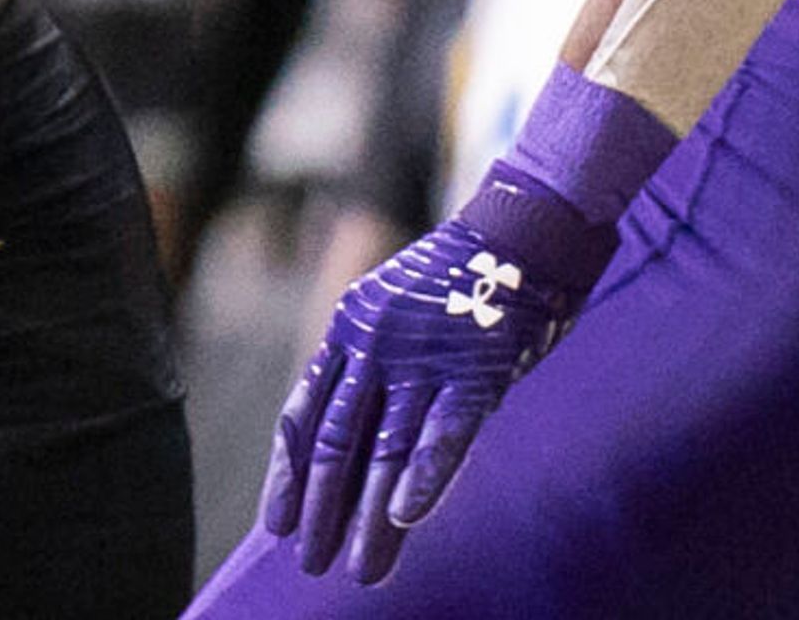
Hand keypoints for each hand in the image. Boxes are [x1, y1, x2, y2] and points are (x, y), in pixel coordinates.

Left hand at [264, 66, 673, 582]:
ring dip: (371, 516)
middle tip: (311, 561)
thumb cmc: (461, 281)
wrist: (523, 230)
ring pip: (388, 450)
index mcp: (349, 327)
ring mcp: (424, 356)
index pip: (306, 413)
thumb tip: (351, 443)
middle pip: (339, 441)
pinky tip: (405, 517)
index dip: (290, 472)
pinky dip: (424, 476)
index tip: (276, 523)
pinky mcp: (476, 370)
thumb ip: (371, 366)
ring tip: (360, 567)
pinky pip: (445, 432)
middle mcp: (376, 342)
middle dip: (323, 509)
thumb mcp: (395, 312)